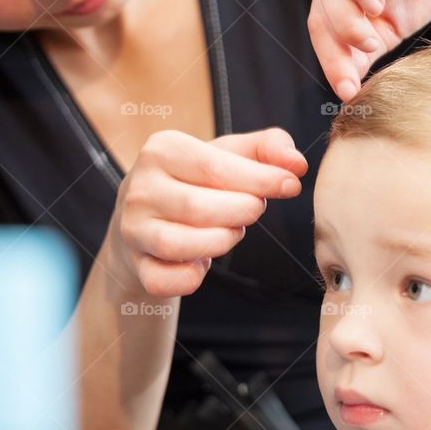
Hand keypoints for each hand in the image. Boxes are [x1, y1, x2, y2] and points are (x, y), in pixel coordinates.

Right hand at [105, 127, 307, 297]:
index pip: (214, 167)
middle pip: (199, 208)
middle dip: (240, 213)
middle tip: (252, 211)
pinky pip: (165, 281)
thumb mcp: (228, 154)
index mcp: (161, 150)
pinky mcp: (136, 266)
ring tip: (231, 232)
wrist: (147, 220)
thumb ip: (267, 148)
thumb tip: (297, 164)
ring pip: (180, 245)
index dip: (259, 179)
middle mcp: (139, 188)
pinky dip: (192, 278)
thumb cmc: (196, 181)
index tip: (291, 185)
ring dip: (220, 242)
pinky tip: (203, 263)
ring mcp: (133, 230)